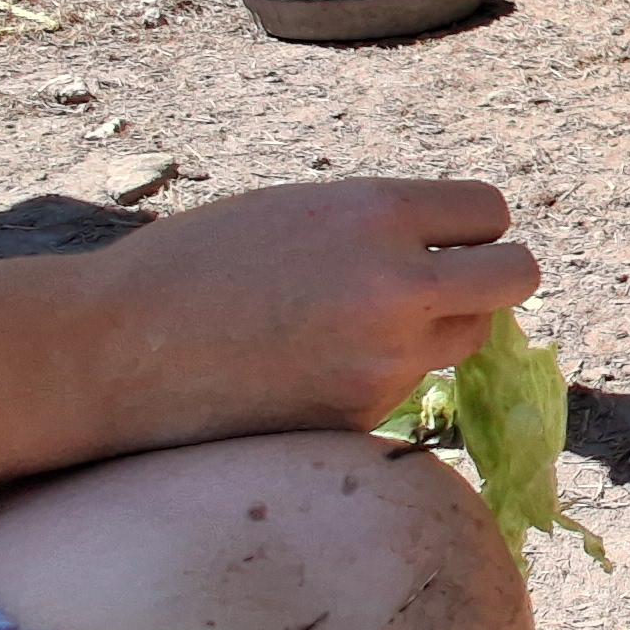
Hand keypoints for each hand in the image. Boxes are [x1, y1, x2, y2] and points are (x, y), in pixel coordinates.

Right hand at [84, 179, 539, 445]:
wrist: (113, 350)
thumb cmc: (194, 265)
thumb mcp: (296, 212)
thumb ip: (378, 228)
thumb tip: (454, 253)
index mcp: (376, 213)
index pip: (490, 211)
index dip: (471, 228)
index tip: (447, 241)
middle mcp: (397, 285)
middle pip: (516, 278)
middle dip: (491, 281)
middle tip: (447, 288)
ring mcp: (385, 360)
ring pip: (468, 340)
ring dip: (438, 332)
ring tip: (356, 328)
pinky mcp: (363, 418)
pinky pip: (408, 389)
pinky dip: (379, 380)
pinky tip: (311, 372)